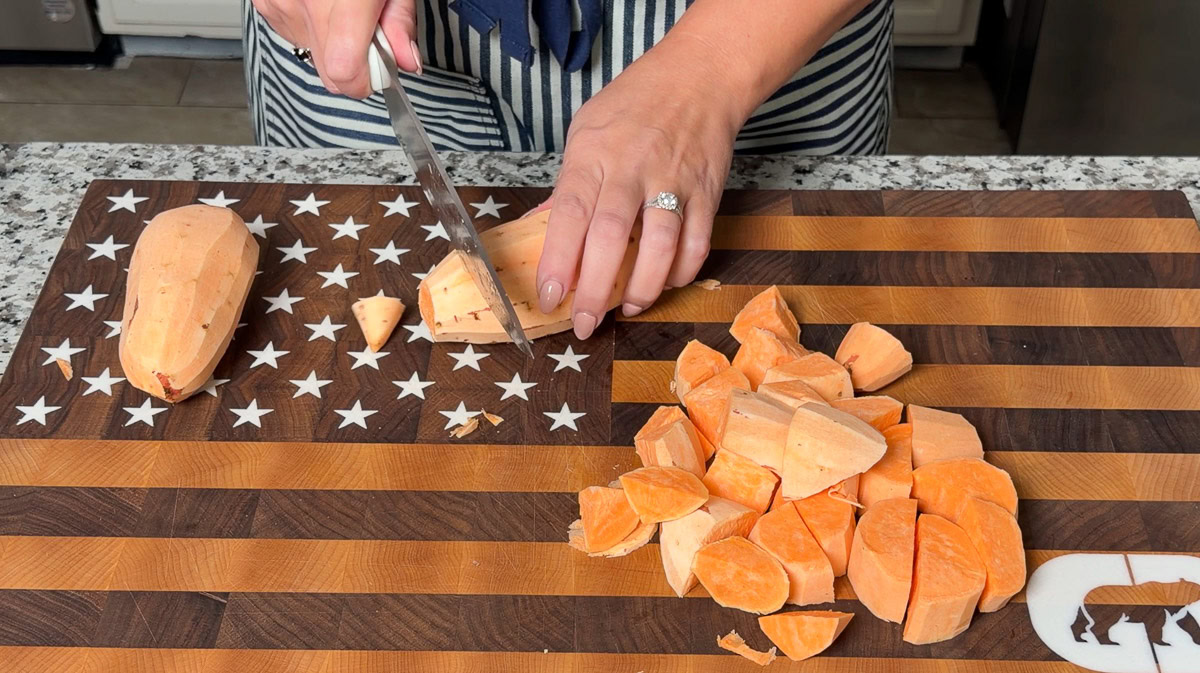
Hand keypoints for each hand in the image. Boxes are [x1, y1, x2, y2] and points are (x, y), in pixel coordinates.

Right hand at [251, 0, 421, 97]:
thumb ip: (401, 22)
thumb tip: (404, 60)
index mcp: (344, 1)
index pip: (344, 73)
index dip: (367, 79)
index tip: (380, 66)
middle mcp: (305, 3)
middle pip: (327, 71)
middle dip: (353, 60)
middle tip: (367, 27)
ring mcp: (279, 2)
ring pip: (310, 51)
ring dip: (330, 37)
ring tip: (341, 1)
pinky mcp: (265, 0)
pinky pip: (292, 31)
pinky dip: (310, 22)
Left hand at [535, 45, 738, 339]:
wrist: (699, 78)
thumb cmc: (633, 105)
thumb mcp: (585, 133)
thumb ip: (566, 185)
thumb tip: (537, 230)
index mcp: (593, 156)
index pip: (569, 215)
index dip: (558, 262)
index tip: (549, 297)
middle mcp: (632, 170)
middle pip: (611, 238)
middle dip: (593, 290)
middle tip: (583, 324)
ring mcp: (674, 182)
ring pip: (660, 246)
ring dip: (643, 288)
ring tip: (627, 309)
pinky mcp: (708, 193)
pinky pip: (697, 242)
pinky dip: (682, 272)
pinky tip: (666, 285)